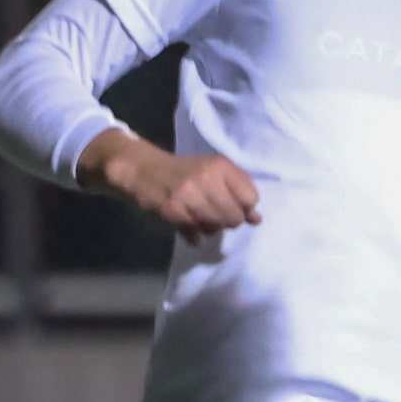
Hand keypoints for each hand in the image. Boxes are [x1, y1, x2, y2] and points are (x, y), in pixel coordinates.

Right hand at [83, 133, 260, 242]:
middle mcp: (206, 179)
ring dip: (211, 227)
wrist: (143, 171)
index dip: (244, 207)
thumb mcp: (213, 172)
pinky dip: (194, 234)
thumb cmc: (185, 172)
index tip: (233, 205)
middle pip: (235, 216)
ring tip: (199, 217)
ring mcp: (188, 197)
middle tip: (213, 213)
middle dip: (228, 220)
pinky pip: (197, 235)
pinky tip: (187, 224)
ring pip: (217, 227)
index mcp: (220, 166)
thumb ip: (238, 192)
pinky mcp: (173, 214)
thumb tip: (257, 220)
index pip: (250, 197)